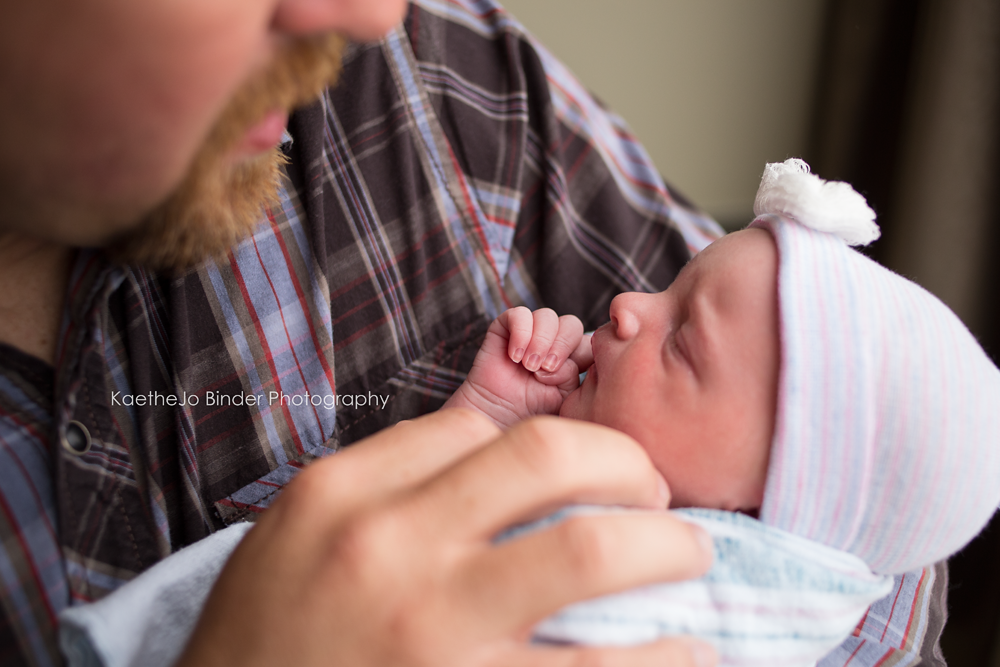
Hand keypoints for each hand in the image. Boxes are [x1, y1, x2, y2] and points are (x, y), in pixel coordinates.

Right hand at [178, 410, 715, 666]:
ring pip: (589, 553)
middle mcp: (391, 547)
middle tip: (655, 493)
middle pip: (546, 458)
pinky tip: (685, 653)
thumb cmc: (263, 641)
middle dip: (626, 464)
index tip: (574, 473)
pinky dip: (661, 659)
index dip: (544, 445)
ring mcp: (435, 632)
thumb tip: (493, 451)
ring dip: (665, 547)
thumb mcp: (295, 535)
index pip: (475, 429)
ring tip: (690, 556)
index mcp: (344, 493)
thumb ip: (386, 481)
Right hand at [444, 307, 593, 427]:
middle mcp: (553, 341)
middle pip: (571, 324)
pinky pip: (519, 314)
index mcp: (573, 356)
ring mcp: (530, 332)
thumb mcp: (565, 397)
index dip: (580, 355)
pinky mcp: (505, 327)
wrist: (498, 416)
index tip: (564, 379)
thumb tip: (586, 356)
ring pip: (547, 316)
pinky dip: (521, 333)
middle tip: (545, 370)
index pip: (589, 340)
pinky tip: (514, 356)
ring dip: (540, 341)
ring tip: (529, 366)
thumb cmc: (532, 411)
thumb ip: (578, 375)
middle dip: (561, 346)